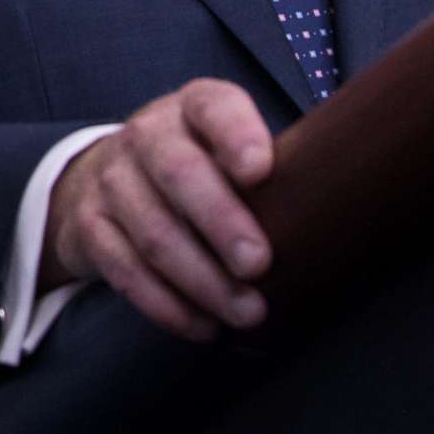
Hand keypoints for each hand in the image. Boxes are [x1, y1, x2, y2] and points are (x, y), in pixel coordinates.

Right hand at [42, 80, 274, 342]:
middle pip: (178, 173)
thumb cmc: (200, 171)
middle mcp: (146, 136)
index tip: (261, 171)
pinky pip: (123, 269)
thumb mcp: (228, 151)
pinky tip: (202, 326)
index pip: (214, 107)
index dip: (236, 135)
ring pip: (151, 231)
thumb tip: (345, 218)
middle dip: (220, 221)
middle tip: (258, 265)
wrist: (107, 180)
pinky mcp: (89, 225)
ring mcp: (111, 180)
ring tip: (247, 314)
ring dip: (201, 279)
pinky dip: (164, 304)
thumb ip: (273, 171)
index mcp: (193, 109)